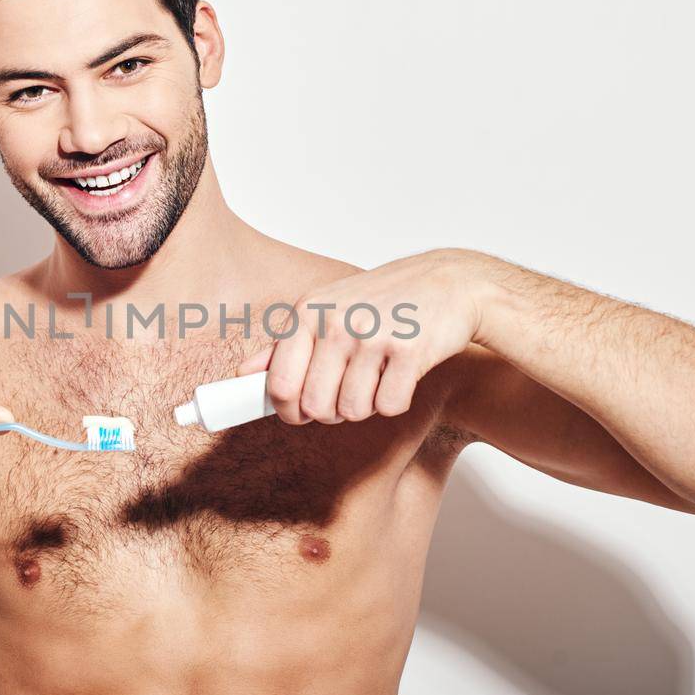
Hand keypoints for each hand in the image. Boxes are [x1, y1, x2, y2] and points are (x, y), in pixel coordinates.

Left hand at [235, 248, 490, 423]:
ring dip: (366, 406)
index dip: (288, 410)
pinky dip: (396, 401)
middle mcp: (337, 322)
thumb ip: (286, 345)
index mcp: (308, 312)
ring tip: (376, 378)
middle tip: (347, 393)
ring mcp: (373, 336)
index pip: (279, 385)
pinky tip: (401, 375)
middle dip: (331, 411)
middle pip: (315, 406)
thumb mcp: (328, 309)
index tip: (300, 412)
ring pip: (353, 411)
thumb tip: (244, 374)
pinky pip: (390, 406)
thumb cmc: (384, 299)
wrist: (450, 282)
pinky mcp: (410, 351)